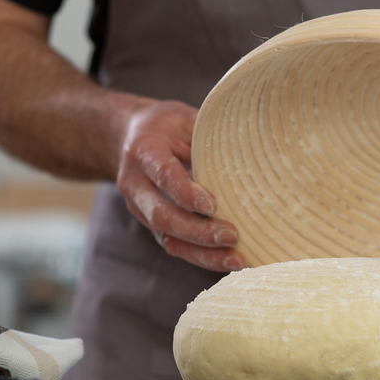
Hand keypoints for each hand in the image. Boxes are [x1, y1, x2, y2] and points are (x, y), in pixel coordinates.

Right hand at [116, 99, 246, 270]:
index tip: (213, 205)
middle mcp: (136, 184)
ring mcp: (141, 209)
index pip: (163, 175)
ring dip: (203, 253)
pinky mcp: (152, 225)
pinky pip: (175, 246)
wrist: (128, 139)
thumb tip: (251, 144)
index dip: (186, 192)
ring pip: (168, 238)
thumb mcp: (184, 117)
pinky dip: (202, 257)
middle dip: (198, 231)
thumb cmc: (166, 126)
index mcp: (144, 151)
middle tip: (233, 235)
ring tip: (237, 260)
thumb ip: (207, 134)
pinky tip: (229, 262)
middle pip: (162, 215)